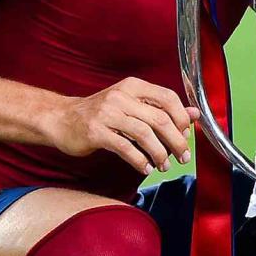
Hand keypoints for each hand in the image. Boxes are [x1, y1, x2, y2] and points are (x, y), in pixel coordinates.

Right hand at [44, 78, 198, 175]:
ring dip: (160, 154)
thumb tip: (194, 115)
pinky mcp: (96, 131)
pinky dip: (140, 161)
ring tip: (164, 166)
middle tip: (183, 157)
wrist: (61, 119)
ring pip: (145, 134)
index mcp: (133, 86)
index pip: (168, 98)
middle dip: (176, 141)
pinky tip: (146, 168)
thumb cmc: (100, 114)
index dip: (182, 119)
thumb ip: (161, 109)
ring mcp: (107, 113)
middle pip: (160, 119)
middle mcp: (121, 96)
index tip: (186, 136)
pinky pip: (125, 148)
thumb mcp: (131, 105)